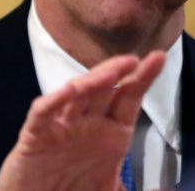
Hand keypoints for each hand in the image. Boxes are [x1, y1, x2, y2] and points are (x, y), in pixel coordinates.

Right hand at [0, 51, 165, 190]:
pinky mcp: (35, 136)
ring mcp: (62, 127)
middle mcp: (88, 124)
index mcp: (111, 133)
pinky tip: (68, 91)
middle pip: (104, 88)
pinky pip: (43, 113)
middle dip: (117, 71)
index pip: (130, 97)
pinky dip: (53, 100)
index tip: (158, 58)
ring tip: (110, 72)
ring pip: (76, 94)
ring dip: (92, 81)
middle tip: (133, 60)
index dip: (143, 77)